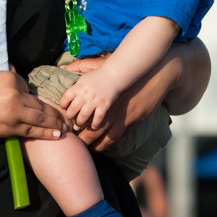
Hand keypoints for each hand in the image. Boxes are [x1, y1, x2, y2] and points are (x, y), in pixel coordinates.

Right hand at [0, 62, 66, 141]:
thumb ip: (3, 68)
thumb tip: (16, 73)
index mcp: (9, 78)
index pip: (27, 85)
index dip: (28, 92)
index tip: (32, 100)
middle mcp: (14, 95)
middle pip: (40, 103)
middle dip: (55, 111)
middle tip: (66, 116)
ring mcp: (13, 113)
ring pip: (40, 118)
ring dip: (55, 123)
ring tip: (65, 127)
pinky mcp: (9, 128)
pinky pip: (32, 131)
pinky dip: (46, 133)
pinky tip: (56, 135)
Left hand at [59, 69, 120, 129]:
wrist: (113, 75)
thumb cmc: (97, 76)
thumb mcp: (83, 77)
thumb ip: (74, 83)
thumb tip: (62, 71)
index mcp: (78, 86)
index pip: (65, 98)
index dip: (63, 104)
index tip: (64, 107)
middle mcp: (85, 94)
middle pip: (73, 109)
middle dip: (69, 116)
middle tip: (69, 119)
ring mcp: (95, 100)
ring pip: (84, 115)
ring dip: (80, 122)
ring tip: (79, 125)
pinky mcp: (104, 105)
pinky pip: (98, 118)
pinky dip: (95, 124)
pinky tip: (93, 127)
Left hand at [65, 48, 182, 151]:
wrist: (151, 75)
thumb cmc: (126, 71)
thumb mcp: (101, 66)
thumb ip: (82, 67)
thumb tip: (65, 67)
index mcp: (99, 99)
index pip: (82, 117)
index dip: (75, 125)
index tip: (70, 128)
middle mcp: (110, 112)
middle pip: (92, 133)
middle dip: (84, 141)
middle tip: (78, 144)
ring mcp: (122, 119)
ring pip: (106, 139)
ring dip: (97, 146)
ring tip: (90, 149)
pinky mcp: (133, 122)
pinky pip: (120, 138)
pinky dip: (112, 144)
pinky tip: (107, 146)